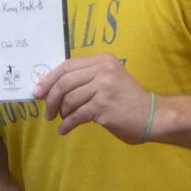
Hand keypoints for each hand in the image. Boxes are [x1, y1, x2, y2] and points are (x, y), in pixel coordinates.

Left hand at [34, 53, 152, 140]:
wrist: (153, 115)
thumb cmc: (127, 100)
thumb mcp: (108, 80)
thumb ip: (85, 80)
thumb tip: (50, 89)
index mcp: (102, 60)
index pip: (67, 66)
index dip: (49, 79)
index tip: (37, 92)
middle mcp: (103, 70)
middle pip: (64, 83)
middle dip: (50, 98)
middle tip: (47, 112)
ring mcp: (104, 88)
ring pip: (69, 100)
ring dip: (62, 113)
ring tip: (63, 120)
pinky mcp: (103, 106)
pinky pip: (76, 116)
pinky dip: (67, 125)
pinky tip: (64, 130)